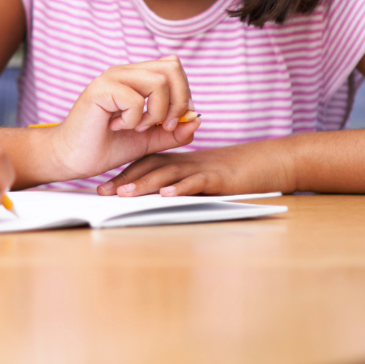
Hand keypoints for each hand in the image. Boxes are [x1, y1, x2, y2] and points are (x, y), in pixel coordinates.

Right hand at [48, 56, 200, 180]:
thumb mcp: (149, 140)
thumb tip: (197, 120)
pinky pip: (135, 99)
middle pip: (172, 68)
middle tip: (163, 126)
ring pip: (158, 81)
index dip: (183, 94)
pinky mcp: (100, 90)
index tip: (172, 123)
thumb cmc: (107, 146)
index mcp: (137, 78)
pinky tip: (117, 126)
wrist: (73, 158)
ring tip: (139, 127)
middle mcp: (125, 72)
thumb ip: (173, 132)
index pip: (174, 67)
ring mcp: (111, 78)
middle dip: (177, 102)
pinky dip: (133, 119)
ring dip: (156, 112)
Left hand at [96, 139, 297, 196]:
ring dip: (145, 184)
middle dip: (124, 180)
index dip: (122, 175)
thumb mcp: (197, 178)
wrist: (264, 164)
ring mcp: (200, 168)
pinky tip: (166, 194)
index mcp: (177, 161)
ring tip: (124, 194)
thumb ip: (176, 184)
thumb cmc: (229, 174)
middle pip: (149, 168)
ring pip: (167, 174)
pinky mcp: (218, 177)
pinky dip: (181, 187)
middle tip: (102, 191)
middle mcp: (184, 162)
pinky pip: (197, 181)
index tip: (100, 188)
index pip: (144, 165)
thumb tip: (151, 201)